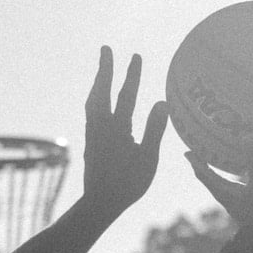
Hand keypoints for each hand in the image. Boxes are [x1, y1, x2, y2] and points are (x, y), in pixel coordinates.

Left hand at [83, 46, 167, 215]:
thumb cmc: (128, 184)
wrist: (99, 203)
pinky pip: (90, 112)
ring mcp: (93, 133)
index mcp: (117, 128)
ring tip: (102, 69)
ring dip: (98, 82)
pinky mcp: (90, 141)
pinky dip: (94, 98)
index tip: (136, 56)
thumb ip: (154, 130)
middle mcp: (101, 126)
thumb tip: (162, 102)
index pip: (126, 95)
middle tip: (106, 48)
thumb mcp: (147, 159)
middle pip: (102, 91)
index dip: (132, 75)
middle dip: (105, 68)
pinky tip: (97, 100)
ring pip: (93, 100)